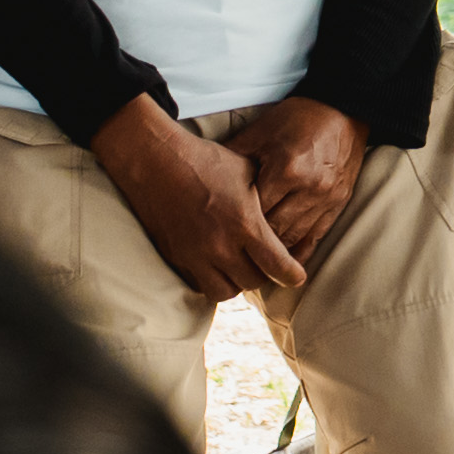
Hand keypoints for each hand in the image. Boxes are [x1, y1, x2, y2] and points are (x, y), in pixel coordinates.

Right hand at [89, 93, 304, 297]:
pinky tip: (217, 265)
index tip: (297, 276)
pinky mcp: (174, 256)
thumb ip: (269, 200)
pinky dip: (211, 279)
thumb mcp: (249, 173)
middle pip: (253, 283)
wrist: (155, 162)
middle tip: (268, 265)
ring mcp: (193, 254)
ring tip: (241, 267)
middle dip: (266, 277)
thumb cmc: (207, 161)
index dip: (293, 276)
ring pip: (224, 292)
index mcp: (244, 224)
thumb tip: (288, 215)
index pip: (277, 266)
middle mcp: (219, 246)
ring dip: (237, 283)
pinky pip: (197, 283)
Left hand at [232, 96, 367, 258]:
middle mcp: (310, 188)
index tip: (216, 237)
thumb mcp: (260, 132)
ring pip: (294, 238)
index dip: (234, 227)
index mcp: (287, 169)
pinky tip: (284, 264)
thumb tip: (203, 178)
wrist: (344, 109)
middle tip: (227, 256)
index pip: (254, 211)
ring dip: (273, 253)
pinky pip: (316, 237)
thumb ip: (233, 157)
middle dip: (251, 245)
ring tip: (249, 264)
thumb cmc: (298, 118)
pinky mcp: (339, 203)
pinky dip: (298, 253)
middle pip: (274, 230)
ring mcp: (327, 198)